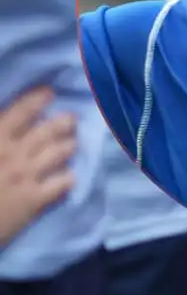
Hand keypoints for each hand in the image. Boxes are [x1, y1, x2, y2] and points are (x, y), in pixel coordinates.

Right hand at [0, 87, 75, 245]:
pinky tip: (70, 176)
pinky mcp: (33, 201)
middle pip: (49, 131)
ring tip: (72, 143)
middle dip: (63, 123)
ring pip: (60, 153)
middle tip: (71, 119)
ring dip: (68, 146)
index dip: (36, 100)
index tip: (48, 93)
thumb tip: (3, 124)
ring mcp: (26, 176)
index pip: (20, 112)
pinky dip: (68, 178)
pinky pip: (62, 184)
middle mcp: (14, 153)